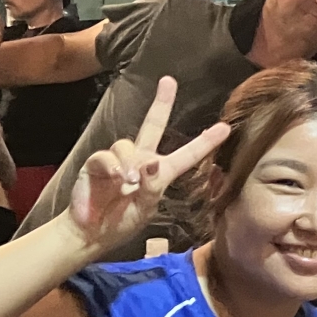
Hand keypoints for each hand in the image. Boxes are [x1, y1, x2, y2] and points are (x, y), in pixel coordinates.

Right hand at [65, 75, 228, 254]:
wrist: (92, 233)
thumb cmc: (122, 221)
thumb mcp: (145, 208)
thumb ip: (152, 187)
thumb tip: (151, 164)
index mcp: (160, 172)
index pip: (186, 155)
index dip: (205, 142)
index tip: (224, 128)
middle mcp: (140, 160)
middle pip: (152, 125)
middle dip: (161, 103)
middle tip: (169, 82)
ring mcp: (118, 160)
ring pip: (127, 145)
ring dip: (130, 163)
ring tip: (130, 181)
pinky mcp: (96, 163)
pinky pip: (105, 156)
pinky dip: (111, 166)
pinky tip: (115, 178)